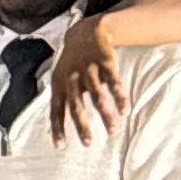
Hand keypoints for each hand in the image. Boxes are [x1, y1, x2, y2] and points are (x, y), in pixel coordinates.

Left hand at [50, 14, 126, 144]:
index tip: (60, 146)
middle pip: (76, 106)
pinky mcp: (105, 63)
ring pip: (96, 95)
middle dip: (82, 125)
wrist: (85, 32)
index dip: (57, 128)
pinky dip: (119, 96)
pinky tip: (125, 109)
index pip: (55, 110)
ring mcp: (88, 70)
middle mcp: (71, 79)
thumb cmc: (72, 62)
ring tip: (113, 130)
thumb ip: (63, 98)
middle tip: (88, 143)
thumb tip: (58, 124)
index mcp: (59, 85)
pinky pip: (113, 81)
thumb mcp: (61, 78)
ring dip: (105, 114)